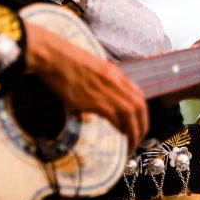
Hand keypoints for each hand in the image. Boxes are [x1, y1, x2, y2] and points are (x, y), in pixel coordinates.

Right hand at [24, 23, 147, 150]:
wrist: (56, 58)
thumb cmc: (69, 62)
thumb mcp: (94, 69)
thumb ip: (104, 84)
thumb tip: (107, 101)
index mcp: (116, 73)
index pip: (139, 95)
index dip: (144, 112)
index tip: (142, 122)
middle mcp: (115, 82)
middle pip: (139, 107)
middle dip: (143, 125)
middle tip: (141, 137)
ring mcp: (106, 92)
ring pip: (130, 115)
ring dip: (134, 131)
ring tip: (133, 142)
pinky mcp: (94, 101)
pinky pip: (115, 118)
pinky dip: (121, 128)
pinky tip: (121, 133)